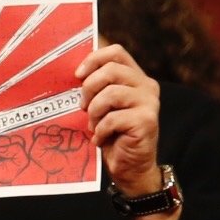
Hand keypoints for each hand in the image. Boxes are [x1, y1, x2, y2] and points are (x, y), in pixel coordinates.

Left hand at [79, 43, 165, 195]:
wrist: (129, 167)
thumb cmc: (111, 135)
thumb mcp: (101, 107)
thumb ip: (95, 88)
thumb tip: (70, 73)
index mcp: (135, 78)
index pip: (116, 52)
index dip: (94, 59)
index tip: (77, 75)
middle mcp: (146, 86)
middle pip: (111, 70)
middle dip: (89, 88)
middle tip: (82, 107)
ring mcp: (149, 102)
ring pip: (111, 93)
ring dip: (94, 112)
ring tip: (93, 125)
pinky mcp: (147, 120)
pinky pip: (113, 118)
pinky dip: (100, 130)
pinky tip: (100, 139)